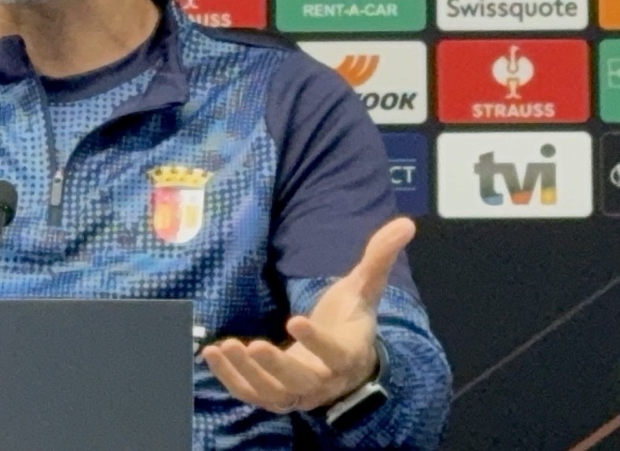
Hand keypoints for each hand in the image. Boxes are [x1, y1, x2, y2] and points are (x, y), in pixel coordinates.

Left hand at [201, 217, 413, 414]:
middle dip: (276, 367)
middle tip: (252, 345)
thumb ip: (379, 258)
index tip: (295, 319)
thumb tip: (407, 223)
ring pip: (273, 393)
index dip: (316, 340)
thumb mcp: (365, 288)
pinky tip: (212, 354)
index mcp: (349, 353)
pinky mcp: (276, 396)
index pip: (335, 353)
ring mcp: (299, 393)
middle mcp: (325, 381)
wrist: (345, 361)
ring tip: (226, 347)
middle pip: (301, 381)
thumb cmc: (351, 320)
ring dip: (247, 373)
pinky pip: (252, 395)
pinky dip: (231, 379)